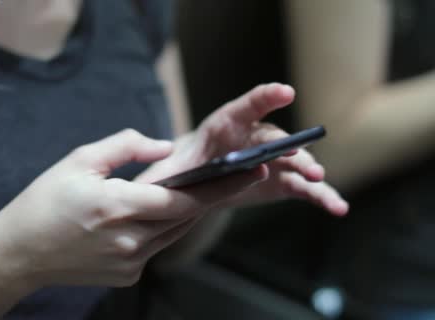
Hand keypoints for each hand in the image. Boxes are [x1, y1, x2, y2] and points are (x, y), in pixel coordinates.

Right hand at [0, 129, 266, 288]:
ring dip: (188, 211)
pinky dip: (163, 228)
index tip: (250, 171)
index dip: (221, 185)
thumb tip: (164, 146)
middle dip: (212, 195)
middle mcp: (130, 240)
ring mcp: (130, 263)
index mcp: (119, 206)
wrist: (19, 253)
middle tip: (238, 174)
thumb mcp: (79, 160)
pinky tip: (156, 213)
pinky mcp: (128, 276)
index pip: (184, 197)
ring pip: (174, 232)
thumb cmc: (44, 202)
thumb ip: (125, 147)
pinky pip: (157, 247)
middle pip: (186, 216)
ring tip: (200, 188)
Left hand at [136, 83, 348, 215]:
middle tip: (296, 157)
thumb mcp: (165, 172)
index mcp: (223, 127)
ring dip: (307, 169)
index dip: (264, 97)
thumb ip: (159, 176)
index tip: (284, 91)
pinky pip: (304, 188)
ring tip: (319, 180)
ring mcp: (271, 160)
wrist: (201, 179)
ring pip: (293, 162)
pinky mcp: (282, 182)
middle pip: (273, 138)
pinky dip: (322, 196)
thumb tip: (143, 187)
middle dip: (286, 146)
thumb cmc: (182, 170)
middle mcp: (253, 138)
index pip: (244, 107)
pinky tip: (338, 208)